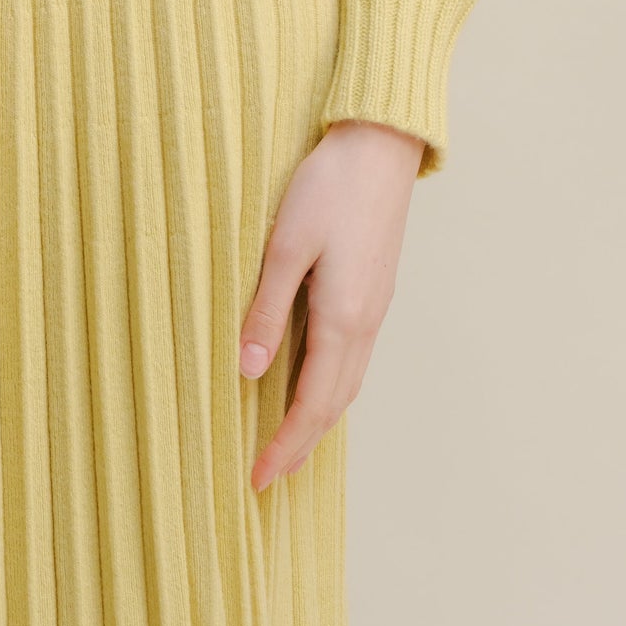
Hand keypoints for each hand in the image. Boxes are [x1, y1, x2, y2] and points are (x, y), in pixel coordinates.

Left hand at [239, 117, 424, 489]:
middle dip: (301, 446)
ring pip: (348, 385)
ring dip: (318, 422)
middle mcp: (365, 323)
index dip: (284, 446)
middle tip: (268, 478)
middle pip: (334, 405)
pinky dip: (332, 390)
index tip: (257, 479)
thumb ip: (266, 310)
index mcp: (342, 318)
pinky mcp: (374, 292)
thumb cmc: (328, 187)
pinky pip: (353, 360)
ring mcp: (374, 309)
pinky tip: (314, 386)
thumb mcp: (285, 245)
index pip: (311, 404)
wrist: (379, 146)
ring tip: (289, 446)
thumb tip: (246, 371)